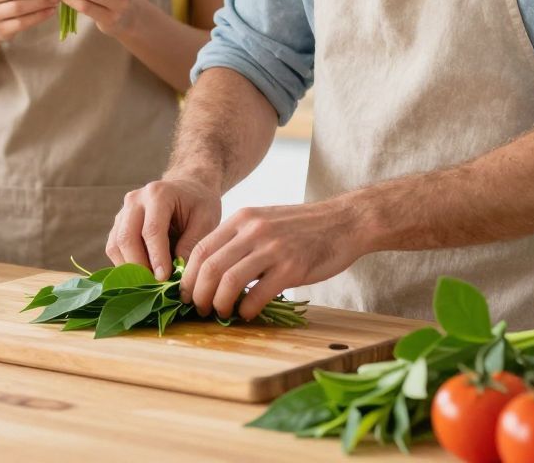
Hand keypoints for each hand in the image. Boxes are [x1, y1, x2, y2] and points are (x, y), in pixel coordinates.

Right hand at [106, 177, 220, 280]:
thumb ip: (192, 244)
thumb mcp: (206, 220)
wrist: (187, 189)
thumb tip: (177, 272)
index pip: (151, 230)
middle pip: (127, 237)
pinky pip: (113, 248)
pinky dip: (125, 264)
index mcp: (159, 194)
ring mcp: (123, 211)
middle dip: (139, 266)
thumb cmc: (199, 204)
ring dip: (130, 268)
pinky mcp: (118, 224)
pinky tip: (142, 274)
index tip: (164, 279)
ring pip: (115, 245)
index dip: (156, 257)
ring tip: (150, 282)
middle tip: (155, 285)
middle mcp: (135, 200)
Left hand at [180, 199, 362, 320]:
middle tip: (200, 309)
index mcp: (243, 218)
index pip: (201, 249)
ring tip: (221, 313)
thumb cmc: (304, 226)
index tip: (188, 294)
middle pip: (210, 267)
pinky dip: (247, 309)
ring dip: (219, 304)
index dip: (189, 277)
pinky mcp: (292, 267)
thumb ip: (239, 239)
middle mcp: (253, 230)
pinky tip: (247, 313)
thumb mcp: (265, 221)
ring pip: (228, 281)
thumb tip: (211, 269)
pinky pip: (258, 294)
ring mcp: (273, 248)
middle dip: (199, 294)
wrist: (345, 221)